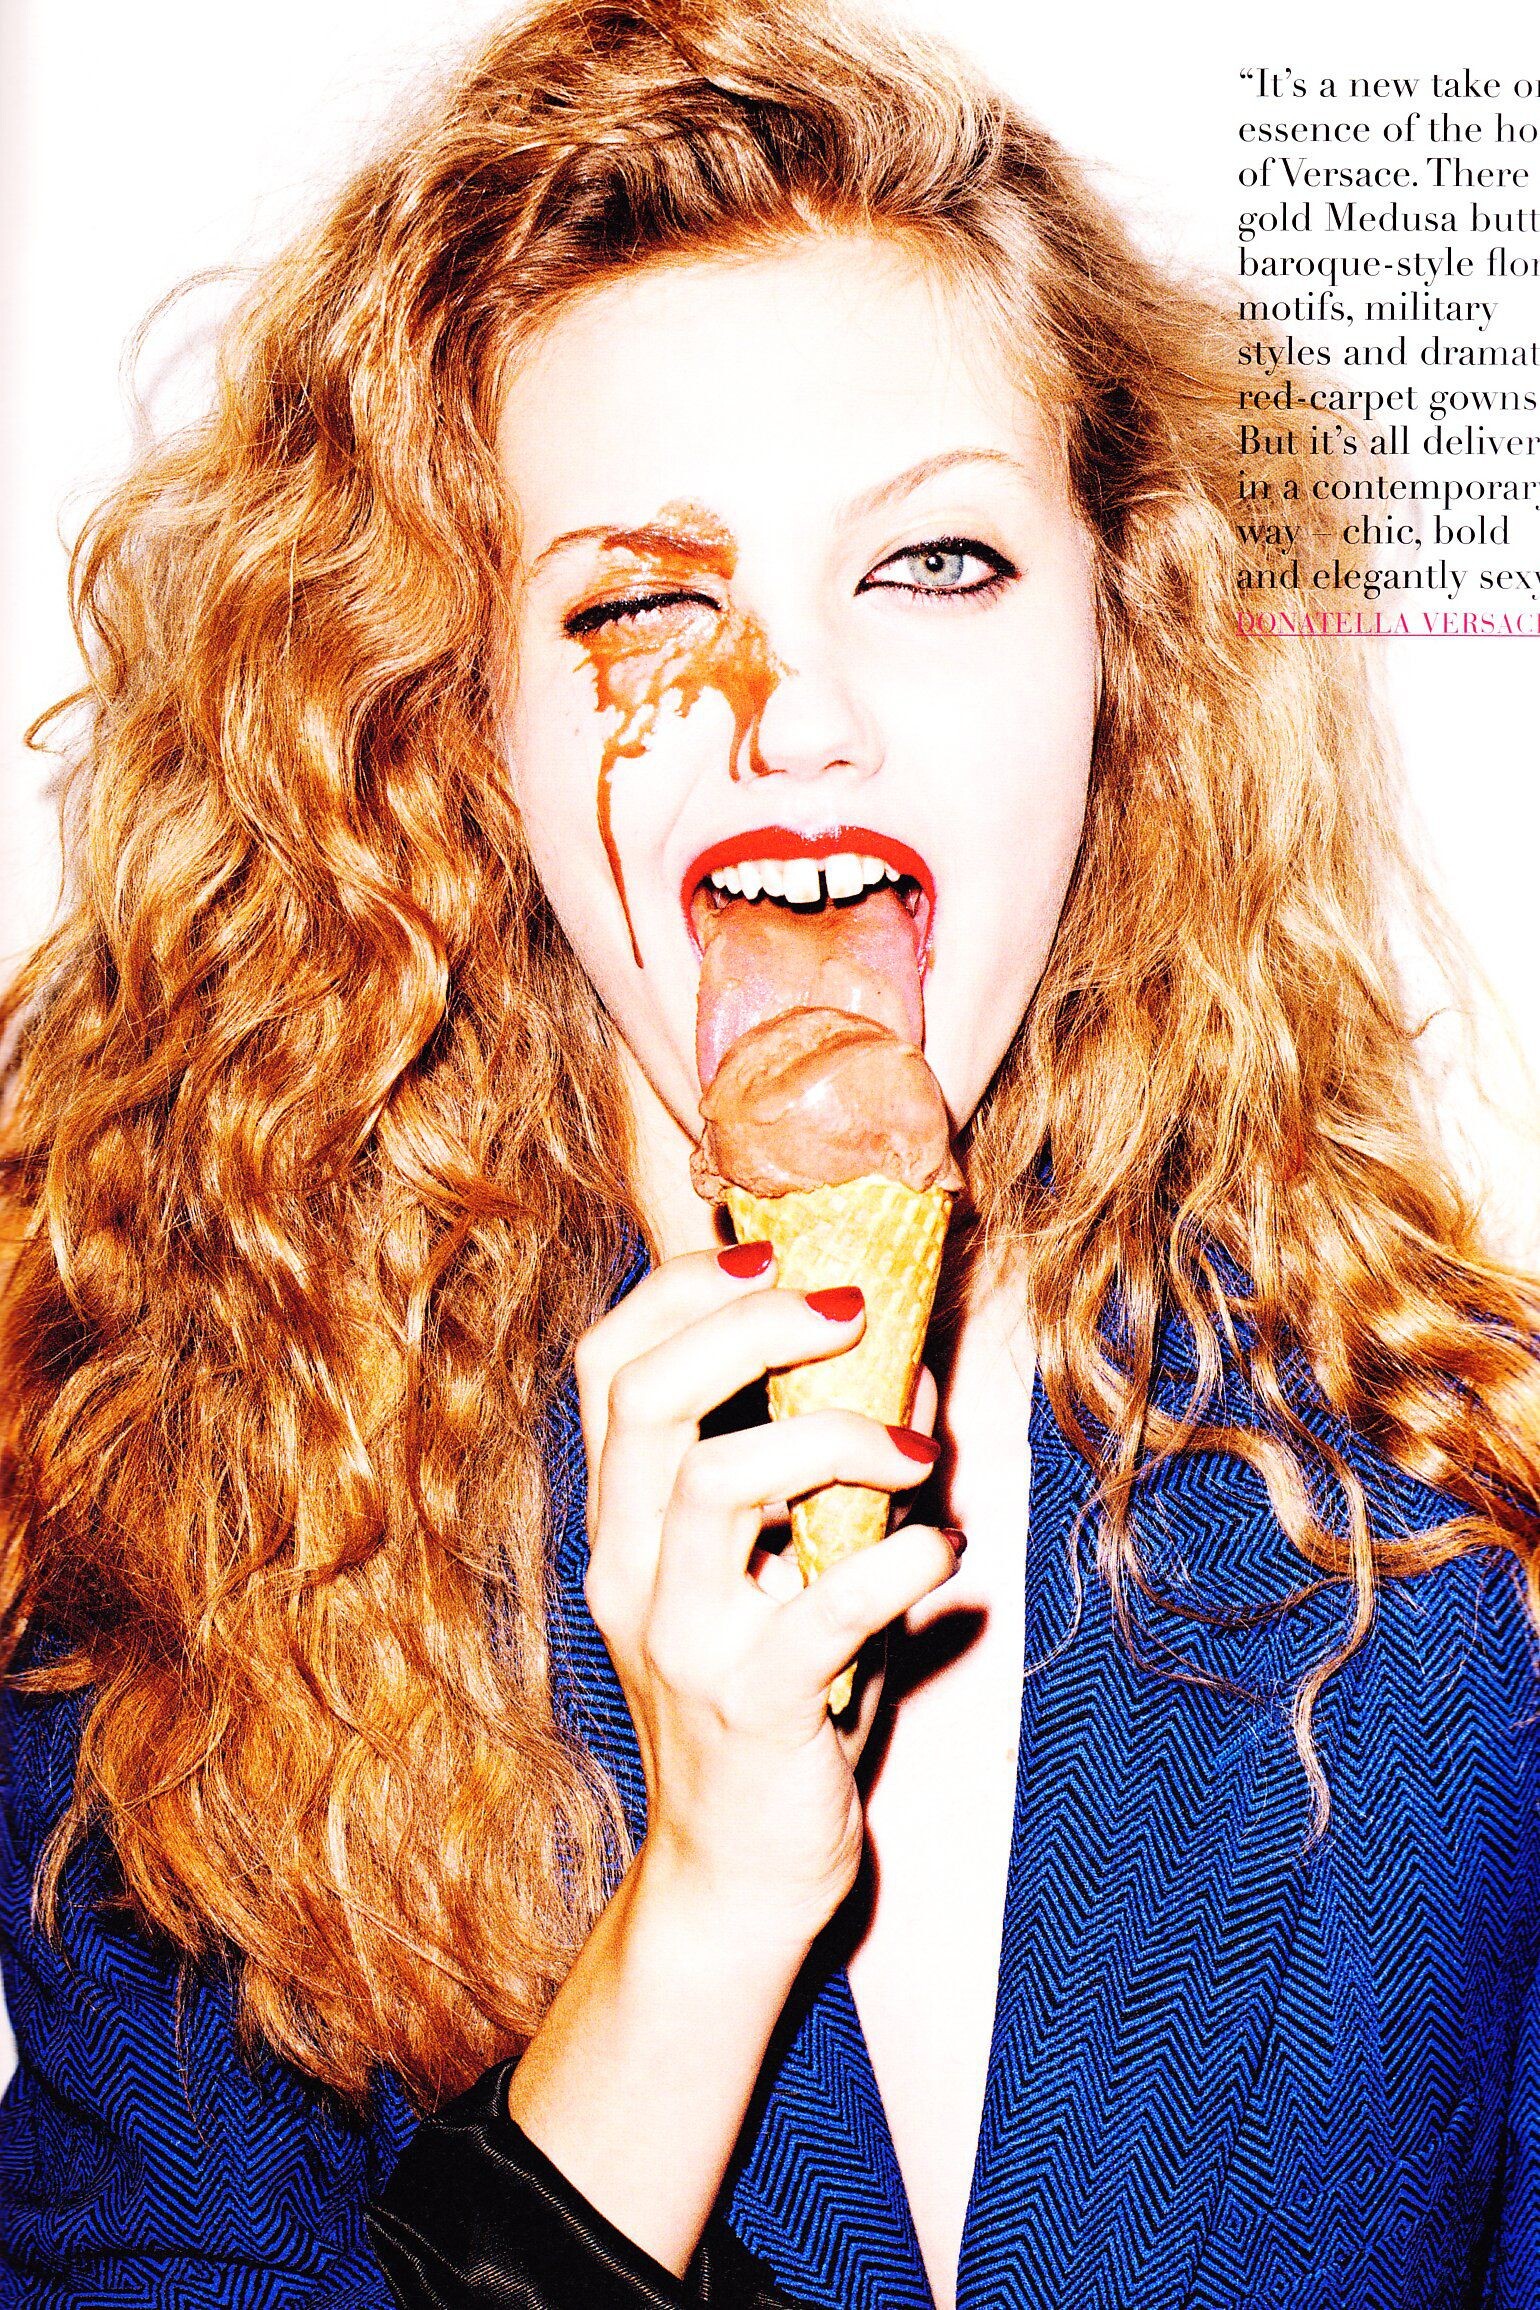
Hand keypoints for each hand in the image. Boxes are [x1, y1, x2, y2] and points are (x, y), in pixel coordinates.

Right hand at [573, 1244, 960, 1950]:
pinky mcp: (751, 1710)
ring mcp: (681, 1640)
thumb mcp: (777, 1570)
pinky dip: (896, 1565)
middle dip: (751, 1326)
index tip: (770, 1254)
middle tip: (849, 1310)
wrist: (737, 1874)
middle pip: (647, 1397)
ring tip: (918, 1453)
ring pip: (715, 1481)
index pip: (610, 1366)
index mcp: (626, 1522)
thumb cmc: (768, 1699)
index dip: (683, 1290)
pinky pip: (819, 1614)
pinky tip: (943, 1552)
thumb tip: (914, 1365)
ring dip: (835, 1436)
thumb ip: (827, 1469)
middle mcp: (631, 1568)